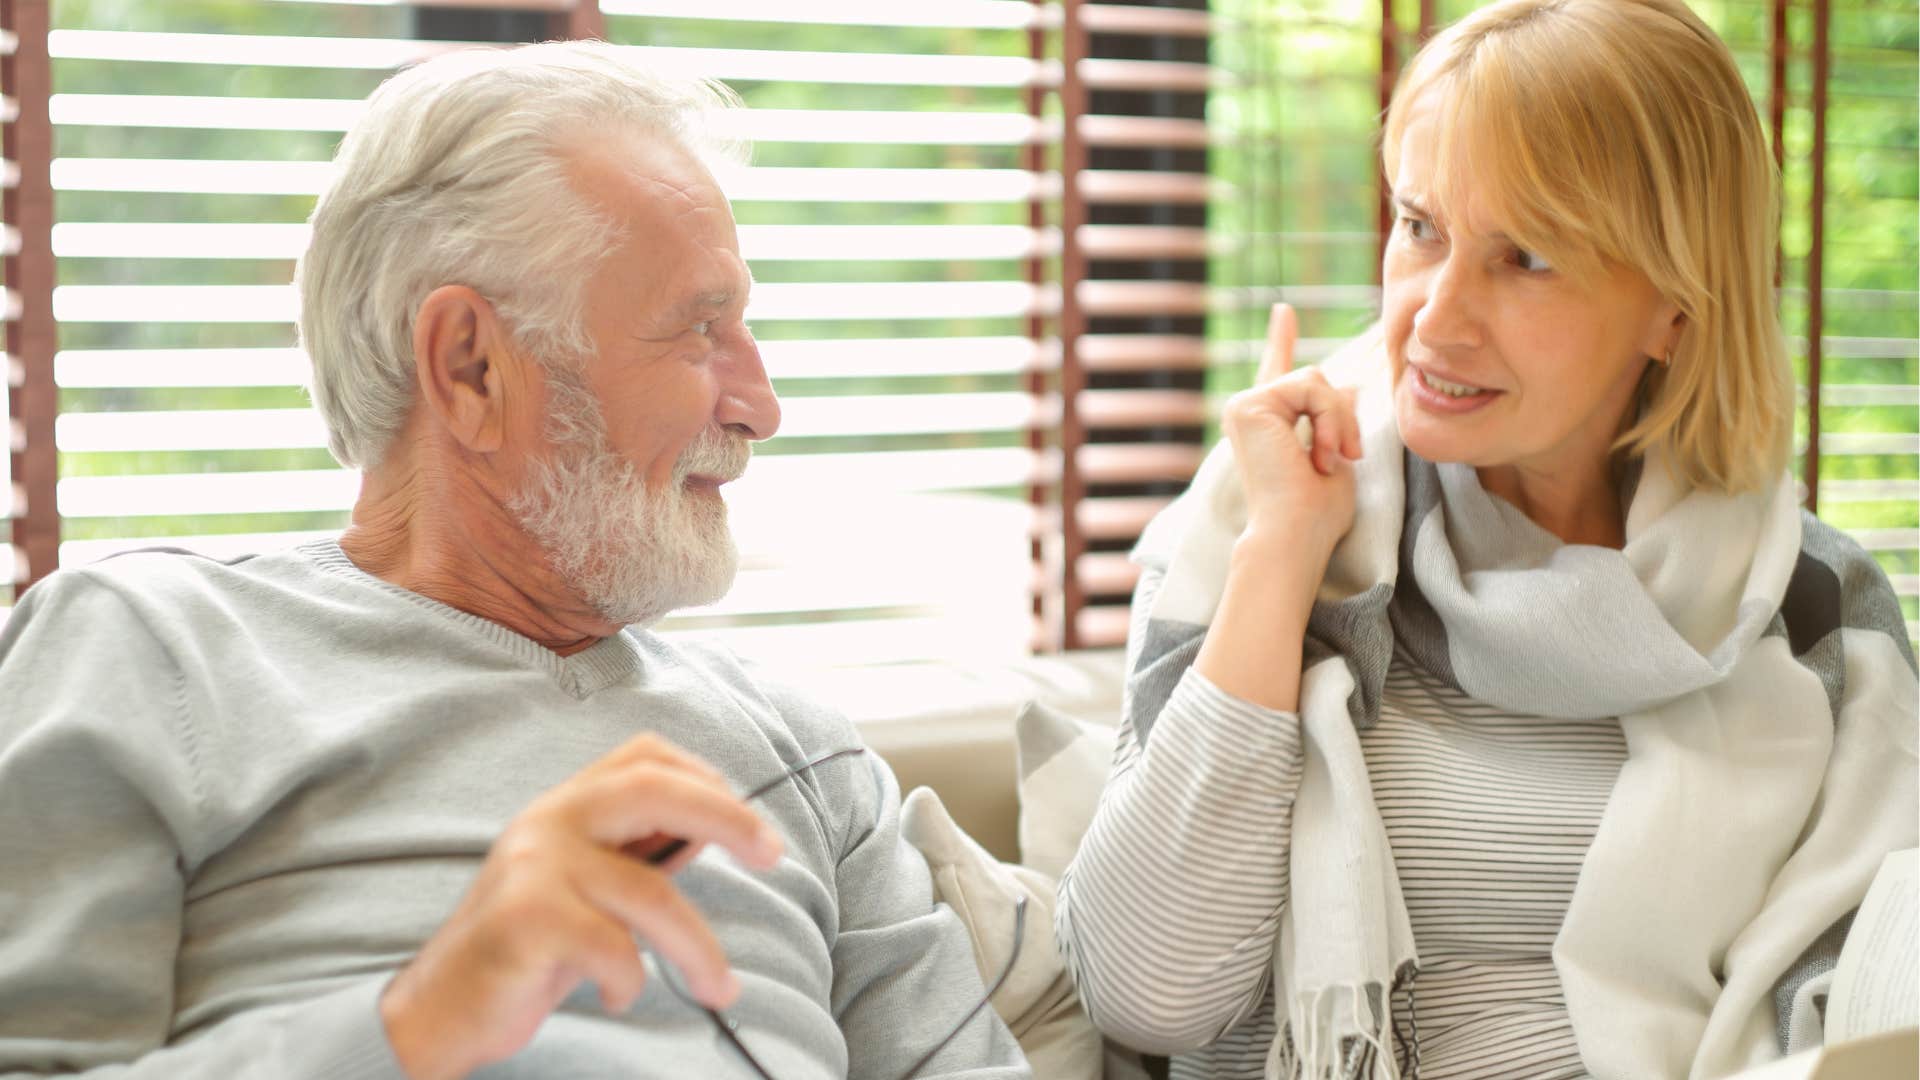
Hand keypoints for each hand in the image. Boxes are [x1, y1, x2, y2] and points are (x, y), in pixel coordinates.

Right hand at [379, 734, 782, 1079]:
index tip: (750, 823)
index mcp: (567, 806)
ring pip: (650, 893)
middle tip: (773, 854)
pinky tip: (617, 995)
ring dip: (699, 949)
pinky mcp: (525, 921)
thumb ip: (641, 854)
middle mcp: (549, 821)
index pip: (645, 756)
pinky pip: (614, 948)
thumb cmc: (531, 947)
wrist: (442, 1006)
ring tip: (720, 987)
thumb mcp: (589, 888)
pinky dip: (631, 981)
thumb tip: (723, 828)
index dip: (706, 778)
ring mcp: (534, 867)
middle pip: (655, 790)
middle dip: (728, 818)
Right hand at [1221, 303, 1360, 562]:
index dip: (1280, 341)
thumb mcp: (1338, 456)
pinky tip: (1318, 452)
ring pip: (1315, 380)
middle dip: (1343, 416)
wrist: (1294, 534)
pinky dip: (1328, 418)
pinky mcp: (1249, 404)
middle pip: (1316, 380)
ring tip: (1330, 458)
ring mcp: (1245, 407)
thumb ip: (1338, 420)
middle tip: (1346, 457)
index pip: (1276, 374)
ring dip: (1337, 419)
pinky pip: (1310, 386)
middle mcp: (1250, 414)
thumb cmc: (1317, 514)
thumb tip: (1351, 386)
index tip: (1282, 311)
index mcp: (1268, 427)